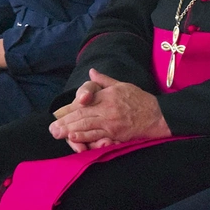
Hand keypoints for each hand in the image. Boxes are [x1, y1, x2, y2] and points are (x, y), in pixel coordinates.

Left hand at [49, 69, 169, 151]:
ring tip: (58, 133)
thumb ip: (104, 80)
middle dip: (65, 122)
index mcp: (108, 95)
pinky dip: (84, 136)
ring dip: (70, 130)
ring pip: (86, 125)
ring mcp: (110, 121)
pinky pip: (96, 135)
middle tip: (52, 128)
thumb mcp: (122, 85)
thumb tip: (91, 71)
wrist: (156, 115)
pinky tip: (73, 138)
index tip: (58, 114)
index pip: (84, 102)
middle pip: (82, 114)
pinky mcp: (115, 132)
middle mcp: (107, 107)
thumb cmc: (139, 100)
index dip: (69, 109)